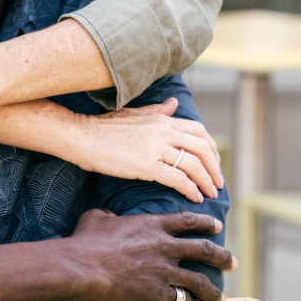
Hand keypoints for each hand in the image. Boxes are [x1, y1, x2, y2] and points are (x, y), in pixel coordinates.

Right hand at [67, 209, 234, 300]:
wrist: (81, 267)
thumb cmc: (85, 242)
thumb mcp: (98, 217)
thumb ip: (110, 215)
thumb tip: (108, 216)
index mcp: (154, 224)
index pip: (190, 221)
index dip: (207, 223)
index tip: (217, 226)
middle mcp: (165, 246)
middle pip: (205, 250)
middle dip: (223, 257)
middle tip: (233, 263)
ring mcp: (164, 271)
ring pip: (200, 280)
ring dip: (214, 290)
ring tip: (221, 298)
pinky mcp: (158, 294)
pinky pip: (183, 300)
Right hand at [74, 98, 223, 202]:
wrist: (82, 136)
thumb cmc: (105, 127)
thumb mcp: (135, 113)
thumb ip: (158, 111)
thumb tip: (174, 103)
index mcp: (162, 119)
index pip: (199, 131)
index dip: (211, 148)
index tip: (215, 163)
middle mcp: (163, 131)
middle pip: (202, 148)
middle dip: (214, 167)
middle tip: (218, 183)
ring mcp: (156, 148)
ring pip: (193, 164)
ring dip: (206, 181)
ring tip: (210, 194)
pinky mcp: (147, 165)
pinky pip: (178, 178)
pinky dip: (190, 189)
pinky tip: (194, 197)